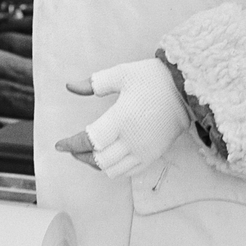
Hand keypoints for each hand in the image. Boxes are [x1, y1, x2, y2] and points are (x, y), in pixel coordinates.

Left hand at [55, 58, 189, 178]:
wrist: (186, 91)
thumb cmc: (152, 78)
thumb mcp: (121, 74)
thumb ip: (94, 83)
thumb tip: (70, 87)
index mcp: (121, 120)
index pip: (90, 140)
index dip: (71, 144)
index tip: (59, 145)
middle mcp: (132, 141)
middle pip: (99, 161)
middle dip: (81, 156)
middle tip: (71, 147)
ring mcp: (144, 151)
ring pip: (113, 171)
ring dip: (96, 164)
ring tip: (87, 152)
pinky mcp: (154, 155)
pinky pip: (129, 172)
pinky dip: (113, 168)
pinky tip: (108, 156)